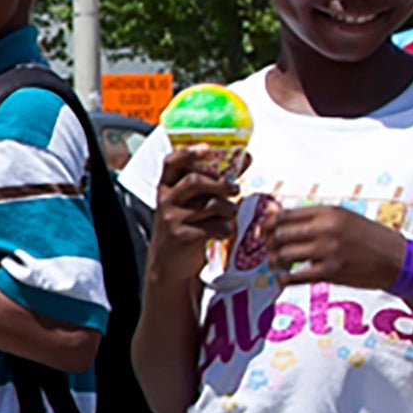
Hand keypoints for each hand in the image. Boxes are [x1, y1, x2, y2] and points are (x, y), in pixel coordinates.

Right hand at [149, 139, 246, 267]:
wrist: (168, 265)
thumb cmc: (185, 226)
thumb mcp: (191, 201)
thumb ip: (214, 180)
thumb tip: (245, 158)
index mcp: (167, 187)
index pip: (172, 162)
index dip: (188, 152)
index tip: (207, 148)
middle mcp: (166, 200)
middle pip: (195, 181)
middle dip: (221, 183)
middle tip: (234, 187)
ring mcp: (173, 219)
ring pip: (211, 205)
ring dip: (228, 209)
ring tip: (228, 214)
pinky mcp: (183, 237)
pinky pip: (215, 227)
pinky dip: (225, 229)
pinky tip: (221, 233)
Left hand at [263, 203, 412, 293]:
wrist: (397, 259)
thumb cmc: (367, 237)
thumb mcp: (341, 218)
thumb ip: (308, 216)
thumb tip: (271, 210)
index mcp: (329, 212)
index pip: (285, 215)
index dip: (266, 225)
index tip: (261, 233)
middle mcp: (327, 228)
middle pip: (280, 234)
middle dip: (268, 244)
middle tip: (267, 250)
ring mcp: (329, 250)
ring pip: (284, 255)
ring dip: (273, 261)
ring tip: (275, 264)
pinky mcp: (331, 271)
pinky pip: (296, 276)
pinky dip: (284, 278)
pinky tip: (283, 278)